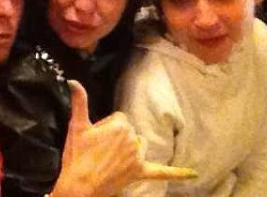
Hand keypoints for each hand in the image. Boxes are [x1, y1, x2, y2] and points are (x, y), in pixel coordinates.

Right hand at [50, 80, 195, 196]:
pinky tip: (193, 174)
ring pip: (140, 144)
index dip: (106, 127)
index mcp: (120, 125)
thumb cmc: (77, 156)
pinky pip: (161, 172)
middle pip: (129, 131)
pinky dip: (177, 173)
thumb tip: (73, 81)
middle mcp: (132, 139)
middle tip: (99, 150)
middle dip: (116, 138)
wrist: (79, 186)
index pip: (119, 118)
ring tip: (113, 158)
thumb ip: (79, 101)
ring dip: (131, 148)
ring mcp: (137, 157)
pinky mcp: (139, 172)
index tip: (95, 138)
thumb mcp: (77, 126)